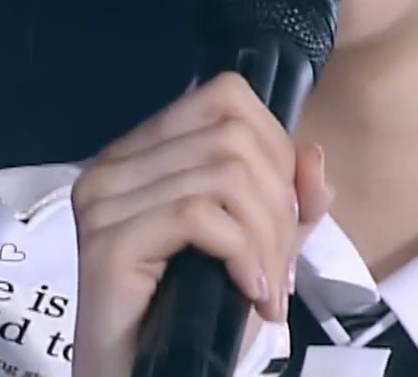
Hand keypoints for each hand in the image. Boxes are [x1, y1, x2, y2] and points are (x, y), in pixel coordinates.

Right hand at [68, 73, 331, 376]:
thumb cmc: (191, 320)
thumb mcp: (256, 252)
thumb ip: (288, 204)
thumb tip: (314, 156)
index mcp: (141, 152)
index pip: (224, 97)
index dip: (275, 146)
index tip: (286, 211)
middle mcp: (113, 164)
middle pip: (232, 136)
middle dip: (278, 205)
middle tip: (279, 269)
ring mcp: (103, 200)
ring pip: (223, 175)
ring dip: (266, 240)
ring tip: (266, 289)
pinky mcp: (107, 241)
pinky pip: (200, 216)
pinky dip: (242, 254)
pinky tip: (249, 292)